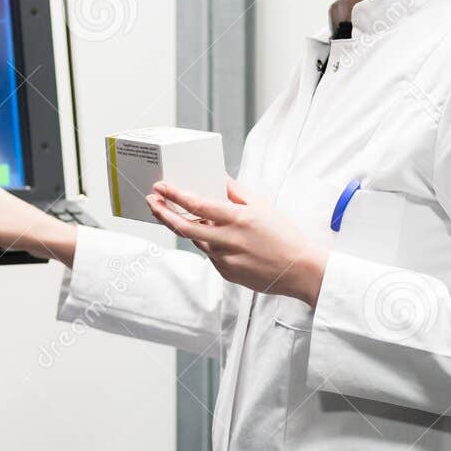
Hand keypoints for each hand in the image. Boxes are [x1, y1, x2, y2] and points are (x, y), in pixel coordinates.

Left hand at [145, 177, 326, 306]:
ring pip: (196, 241)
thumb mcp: (262, 206)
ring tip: (172, 213)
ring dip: (183, 227)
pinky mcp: (226, 273)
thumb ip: (236, 192)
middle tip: (151, 201)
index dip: (175, 195)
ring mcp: (226, 259)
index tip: (160, 187)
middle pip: (184, 227)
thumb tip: (218, 177)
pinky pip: (209, 254)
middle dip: (163, 213)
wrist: (299, 269)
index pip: (198, 205)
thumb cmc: (284, 235)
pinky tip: (209, 234)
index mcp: (238, 219)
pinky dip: (206, 242)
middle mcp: (229, 240)